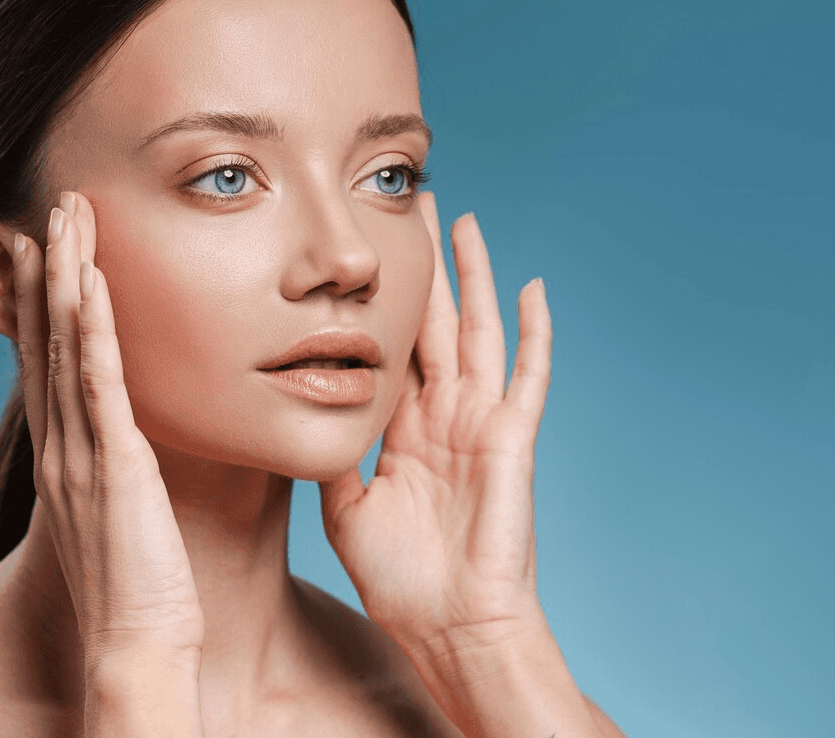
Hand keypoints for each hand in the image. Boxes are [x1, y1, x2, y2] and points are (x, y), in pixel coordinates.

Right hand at [12, 190, 204, 660]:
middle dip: (48, 272)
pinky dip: (92, 329)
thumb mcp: (124, 512)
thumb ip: (122, 470)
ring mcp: (81, 452)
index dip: (45, 303)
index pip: (49, 363)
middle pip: (47, 341)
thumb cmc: (144, 586)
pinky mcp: (113, 464)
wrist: (137, 643)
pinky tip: (91, 283)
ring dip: (66, 278)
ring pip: (68, 347)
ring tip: (65, 218)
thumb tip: (137, 443)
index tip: (47, 249)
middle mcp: (62, 445)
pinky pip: (100, 383)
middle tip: (47, 210)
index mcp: (66, 455)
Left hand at [319, 191, 552, 649]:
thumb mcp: (347, 509)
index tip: (367, 256)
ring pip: (478, 331)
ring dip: (473, 277)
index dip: (381, 302)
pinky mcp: (512, 438)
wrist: (450, 625)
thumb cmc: (403, 579)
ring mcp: (480, 422)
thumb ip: (332, 459)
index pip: (393, 348)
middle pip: (434, 323)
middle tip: (412, 209)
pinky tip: (533, 288)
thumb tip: (300, 418)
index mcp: (405, 429)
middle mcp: (443, 415)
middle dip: (423, 267)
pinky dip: (534, 333)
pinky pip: (529, 375)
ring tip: (464, 224)